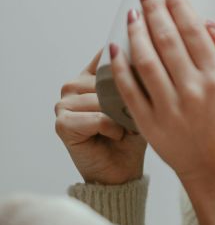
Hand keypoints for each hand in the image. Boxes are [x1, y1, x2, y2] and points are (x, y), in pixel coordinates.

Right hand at [55, 49, 146, 184]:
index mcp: (90, 76)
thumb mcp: (139, 101)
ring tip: (124, 127)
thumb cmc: (131, 135)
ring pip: (102, 98)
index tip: (142, 64)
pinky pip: (98, 118)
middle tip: (133, 114)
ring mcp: (64, 104)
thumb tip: (141, 56)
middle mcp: (74, 85)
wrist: (122, 170)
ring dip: (120, 115)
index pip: (107, 54)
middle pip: (106, 78)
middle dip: (126, 97)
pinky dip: (112, 128)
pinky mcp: (62, 123)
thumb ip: (135, 77)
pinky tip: (115, 135)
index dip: (126, 59)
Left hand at [109, 0, 214, 183]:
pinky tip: (115, 46)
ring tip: (132, 13)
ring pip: (146, 60)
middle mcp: (193, 91)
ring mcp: (169, 108)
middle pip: (167, 40)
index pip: (193, 30)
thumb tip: (208, 25)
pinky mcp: (150, 123)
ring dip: (136, 31)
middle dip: (154, 9)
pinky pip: (130, 90)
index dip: (178, 4)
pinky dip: (119, 66)